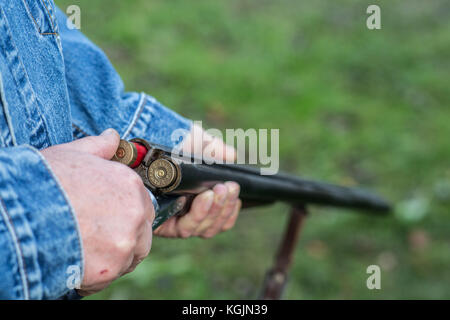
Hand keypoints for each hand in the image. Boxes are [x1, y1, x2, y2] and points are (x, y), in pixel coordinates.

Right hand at [41, 129, 153, 295]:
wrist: (17, 212)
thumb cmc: (43, 181)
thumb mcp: (72, 154)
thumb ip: (99, 147)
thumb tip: (112, 137)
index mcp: (130, 184)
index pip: (144, 204)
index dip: (127, 212)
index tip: (110, 217)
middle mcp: (135, 213)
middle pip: (142, 232)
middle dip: (125, 235)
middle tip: (99, 235)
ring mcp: (124, 242)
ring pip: (131, 255)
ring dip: (115, 255)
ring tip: (88, 248)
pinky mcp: (110, 269)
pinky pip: (112, 275)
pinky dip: (99, 274)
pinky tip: (79, 262)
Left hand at [154, 125, 241, 237]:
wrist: (146, 137)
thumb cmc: (171, 141)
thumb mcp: (198, 142)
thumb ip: (216, 150)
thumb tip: (232, 156)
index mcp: (197, 201)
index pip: (219, 218)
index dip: (230, 211)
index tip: (238, 197)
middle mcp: (185, 214)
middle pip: (211, 225)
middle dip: (224, 207)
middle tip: (228, 188)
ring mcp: (173, 219)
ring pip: (201, 228)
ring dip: (213, 211)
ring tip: (215, 192)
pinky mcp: (159, 223)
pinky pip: (184, 228)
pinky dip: (198, 215)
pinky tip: (203, 198)